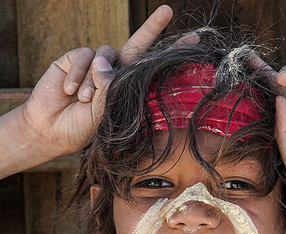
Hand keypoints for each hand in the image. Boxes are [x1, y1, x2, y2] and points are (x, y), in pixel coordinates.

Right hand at [20, 5, 172, 159]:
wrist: (50, 130)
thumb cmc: (81, 128)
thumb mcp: (103, 115)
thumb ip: (109, 90)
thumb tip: (104, 62)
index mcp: (125, 88)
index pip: (149, 68)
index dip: (168, 55)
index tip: (193, 40)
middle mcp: (113, 72)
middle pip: (136, 45)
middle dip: (152, 27)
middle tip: (167, 11)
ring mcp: (94, 64)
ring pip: (105, 55)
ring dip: (96, 79)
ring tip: (86, 100)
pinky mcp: (74, 59)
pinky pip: (83, 56)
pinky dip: (78, 75)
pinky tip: (70, 92)